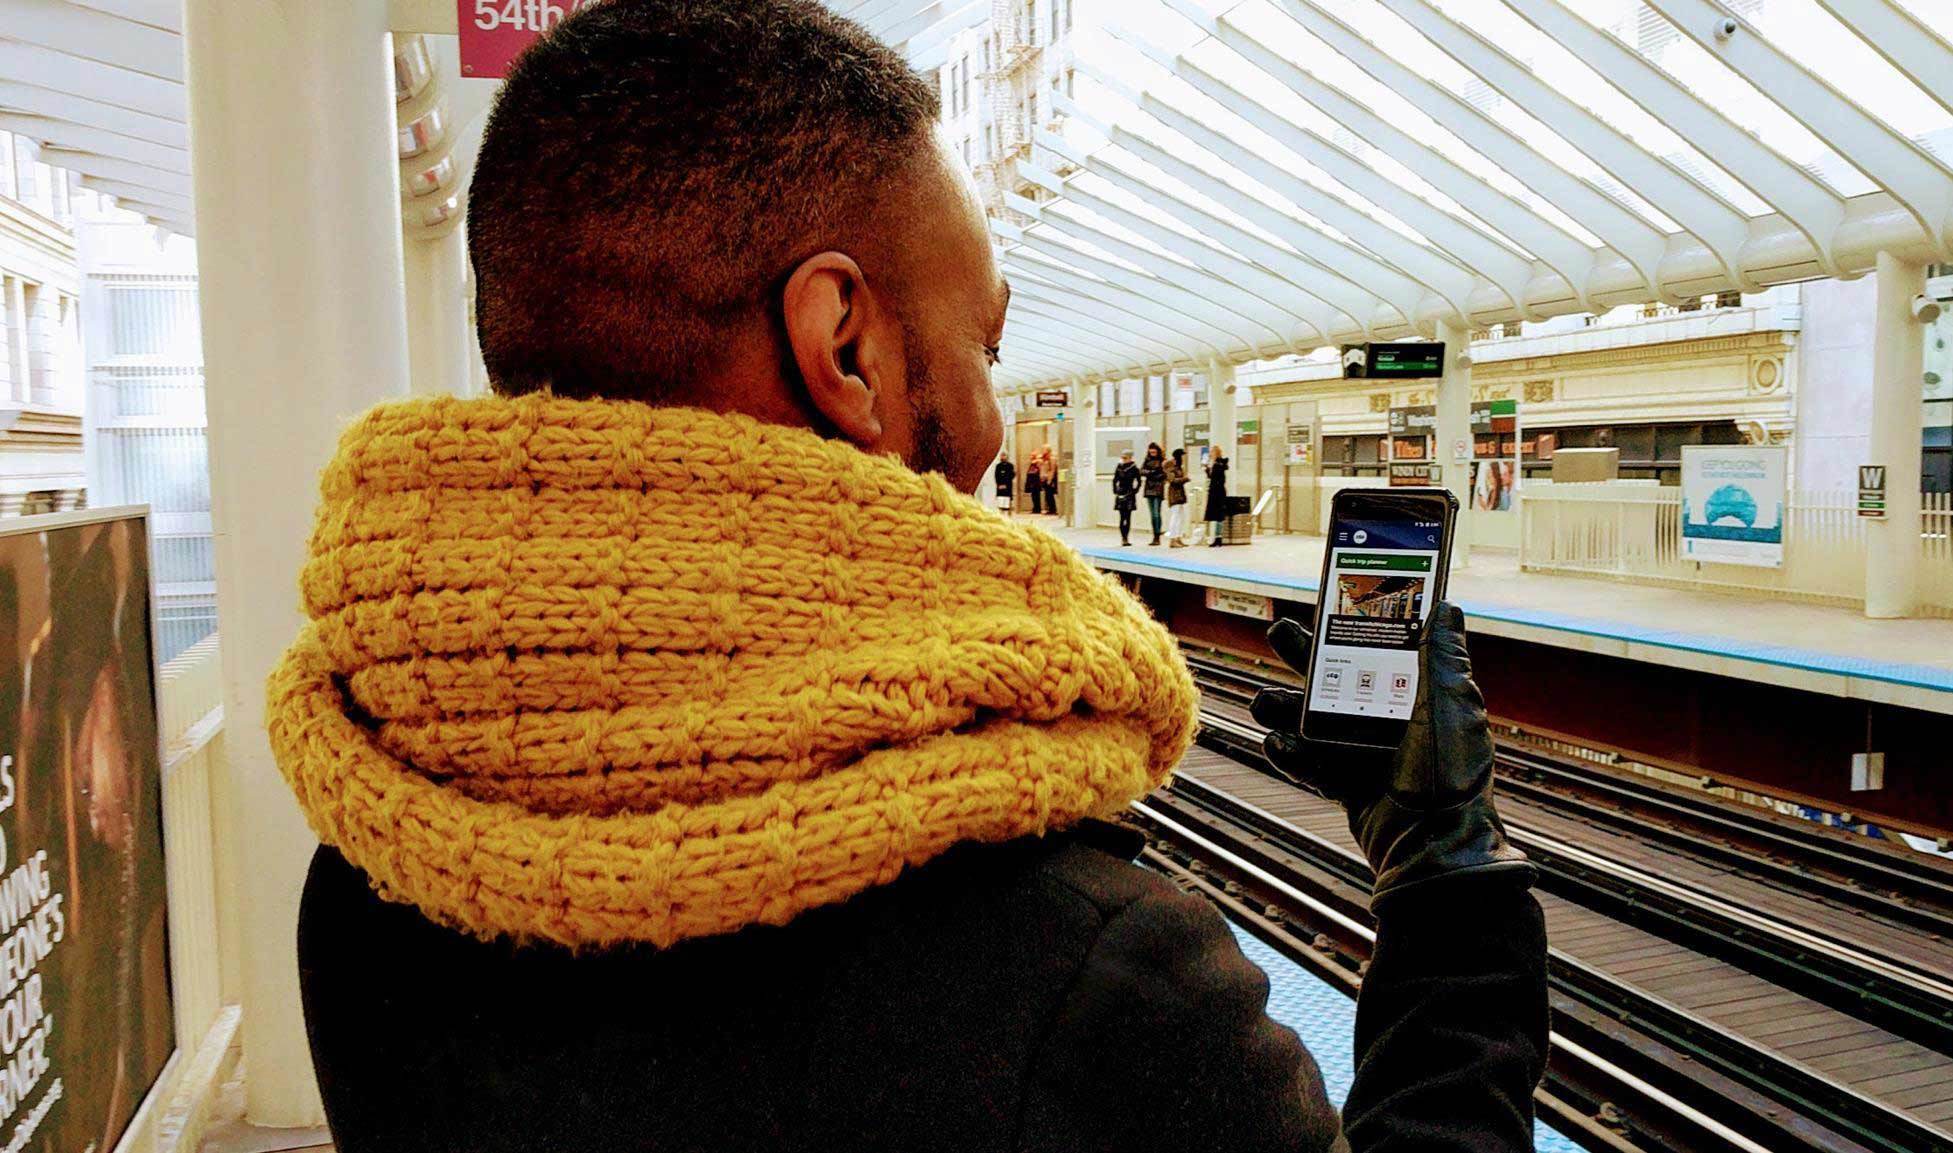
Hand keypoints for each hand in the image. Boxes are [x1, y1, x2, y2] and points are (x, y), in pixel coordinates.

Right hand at [1249, 603, 1532, 910]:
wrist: (1436, 847)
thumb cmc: (1453, 776)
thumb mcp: (1451, 706)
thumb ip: (1444, 656)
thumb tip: (1447, 608)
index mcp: (1417, 698)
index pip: (1379, 652)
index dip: (1352, 629)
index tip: (1327, 605)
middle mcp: (1390, 723)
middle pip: (1337, 680)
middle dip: (1305, 657)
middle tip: (1278, 632)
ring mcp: (1366, 755)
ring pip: (1314, 723)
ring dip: (1285, 710)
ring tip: (1263, 703)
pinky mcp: (1348, 786)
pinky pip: (1312, 765)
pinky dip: (1292, 755)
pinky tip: (1276, 743)